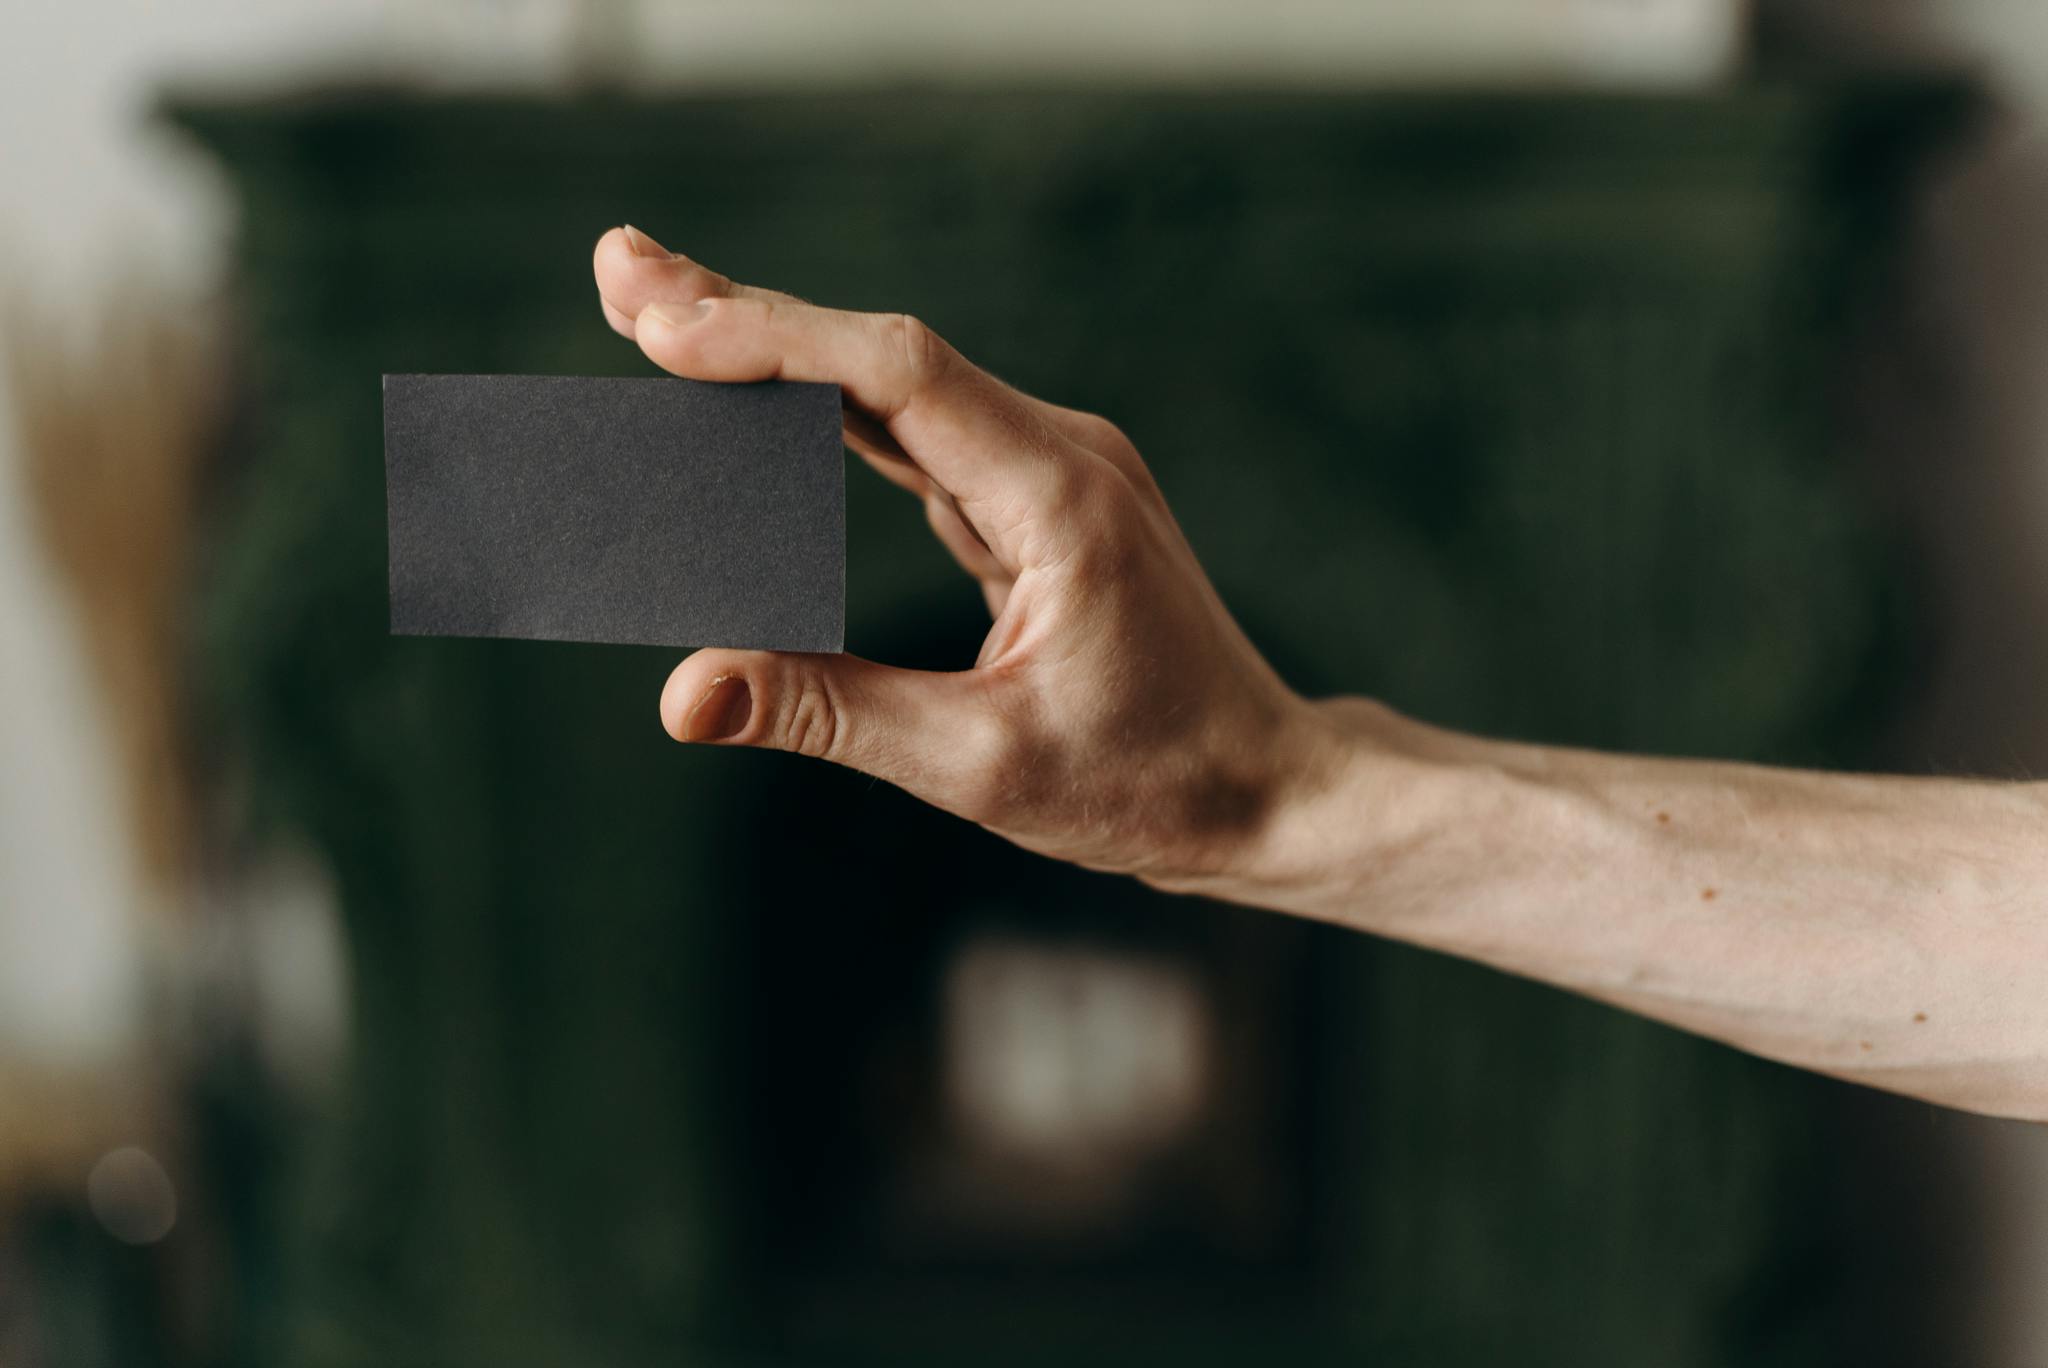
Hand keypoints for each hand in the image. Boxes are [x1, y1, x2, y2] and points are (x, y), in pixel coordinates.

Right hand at [592, 225, 1346, 893]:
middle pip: (885, 354)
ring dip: (775, 351)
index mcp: (1062, 497)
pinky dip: (823, 412)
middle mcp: (1060, 454)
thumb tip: (687, 693)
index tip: (663, 325)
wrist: (1265, 789)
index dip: (777, 340)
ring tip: (650, 313)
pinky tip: (749, 392)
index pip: (901, 377)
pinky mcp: (1032, 500)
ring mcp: (1049, 469)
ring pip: (893, 385)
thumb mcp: (980, 766)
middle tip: (618, 270)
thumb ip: (831, 714)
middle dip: (747, 313)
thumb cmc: (1151, 782)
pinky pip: (914, 435)